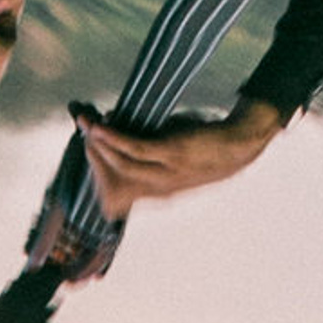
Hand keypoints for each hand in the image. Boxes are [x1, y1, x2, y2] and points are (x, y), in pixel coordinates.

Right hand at [74, 97, 285, 220]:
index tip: (87, 150)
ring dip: (100, 144)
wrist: (239, 144)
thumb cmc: (203, 148)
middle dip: (94, 154)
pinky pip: (136, 149)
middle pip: (114, 178)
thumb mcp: (172, 160)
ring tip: (87, 125)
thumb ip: (145, 155)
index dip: (98, 178)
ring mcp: (167, 172)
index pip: (116, 197)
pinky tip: (101, 127)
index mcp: (157, 194)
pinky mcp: (173, 152)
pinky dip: (114, 138)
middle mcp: (160, 188)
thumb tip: (114, 137)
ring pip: (122, 164)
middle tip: (83, 130)